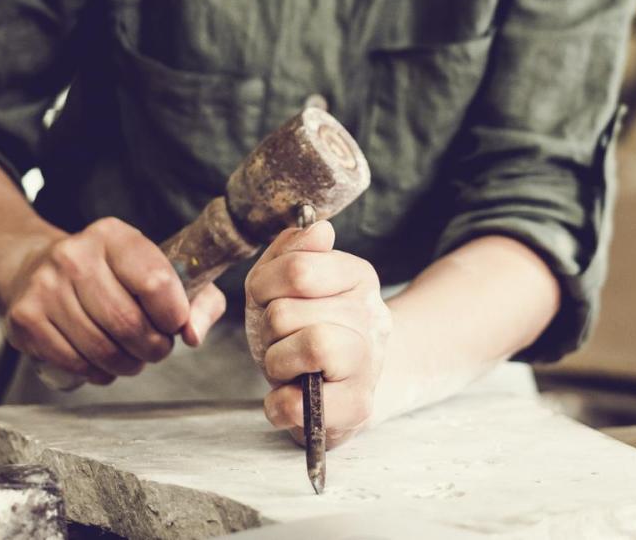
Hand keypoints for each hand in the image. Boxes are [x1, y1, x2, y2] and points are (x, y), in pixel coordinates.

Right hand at [1, 216, 225, 384]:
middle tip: (155, 349)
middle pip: (128, 323)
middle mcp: (75, 255)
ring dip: (126, 364)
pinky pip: (72, 363)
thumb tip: (193, 335)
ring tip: (132, 357)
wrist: (36, 267)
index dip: (174, 315)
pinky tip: (102, 363)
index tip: (174, 324)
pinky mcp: (24, 318)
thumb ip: (198, 299)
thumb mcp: (158, 269)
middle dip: (152, 348)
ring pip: (100, 349)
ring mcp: (45, 286)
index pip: (156, 282)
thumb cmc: (110, 274)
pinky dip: (96, 373)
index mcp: (114, 235)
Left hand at [244, 220, 391, 446]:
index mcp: (358, 276)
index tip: (269, 300)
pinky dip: (278, 404)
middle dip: (269, 330)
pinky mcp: (358, 406)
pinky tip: (291, 394)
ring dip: (277, 362)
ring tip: (289, 366)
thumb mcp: (288, 286)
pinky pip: (299, 403)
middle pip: (288, 312)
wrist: (344, 387)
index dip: (264, 288)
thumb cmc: (309, 330)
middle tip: (284, 339)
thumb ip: (292, 251)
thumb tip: (320, 229)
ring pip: (311, 346)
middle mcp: (371, 315)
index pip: (297, 269)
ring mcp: (369, 362)